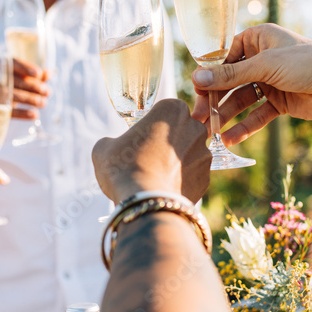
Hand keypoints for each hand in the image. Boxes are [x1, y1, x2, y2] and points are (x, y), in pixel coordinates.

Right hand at [11, 58, 49, 119]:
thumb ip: (34, 74)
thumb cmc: (9, 83)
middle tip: (47, 92)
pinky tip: (34, 114)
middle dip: (33, 86)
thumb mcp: (20, 76)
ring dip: (30, 99)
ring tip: (43, 103)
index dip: (24, 67)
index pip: (11, 63)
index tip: (38, 74)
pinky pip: (7, 111)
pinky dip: (22, 114)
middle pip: (14, 81)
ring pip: (11, 95)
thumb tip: (49, 74)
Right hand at [93, 99, 210, 202]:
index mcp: (173, 109)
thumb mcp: (104, 148)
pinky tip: (164, 189)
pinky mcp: (206, 179)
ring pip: (189, 154)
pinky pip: (192, 176)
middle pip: (181, 131)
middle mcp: (195, 128)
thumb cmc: (123, 167)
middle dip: (168, 141)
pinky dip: (181, 181)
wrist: (145, 202)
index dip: (152, 124)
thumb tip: (114, 148)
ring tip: (154, 177)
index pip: (165, 110)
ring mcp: (204, 154)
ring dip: (176, 162)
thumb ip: (113, 141)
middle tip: (147, 157)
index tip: (141, 137)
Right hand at [189, 24, 311, 144]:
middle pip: (230, 80)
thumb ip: (230, 75)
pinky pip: (256, 114)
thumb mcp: (266, 65)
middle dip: (214, 100)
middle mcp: (262, 58)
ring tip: (211, 133)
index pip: (225, 56)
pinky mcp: (279, 102)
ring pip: (241, 99)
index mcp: (258, 38)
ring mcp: (270, 81)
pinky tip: (231, 139)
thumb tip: (197, 78)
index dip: (209, 74)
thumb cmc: (307, 63)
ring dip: (226, 116)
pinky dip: (244, 126)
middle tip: (200, 118)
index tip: (196, 91)